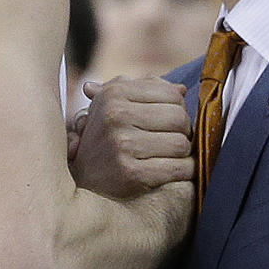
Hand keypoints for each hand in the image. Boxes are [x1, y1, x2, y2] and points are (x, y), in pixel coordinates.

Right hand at [70, 76, 192, 196]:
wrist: (84, 180)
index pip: (171, 94)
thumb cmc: (106, 138)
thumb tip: (182, 89)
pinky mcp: (131, 173)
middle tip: (175, 140)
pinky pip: (178, 168)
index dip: (179, 108)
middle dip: (184, 131)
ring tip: (173, 156)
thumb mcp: (115, 105)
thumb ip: (146, 91)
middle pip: (179, 117)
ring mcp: (122, 144)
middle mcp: (115, 115)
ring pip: (181, 143)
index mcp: (113, 94)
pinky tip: (178, 171)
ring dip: (184, 153)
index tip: (170, 121)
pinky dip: (185, 170)